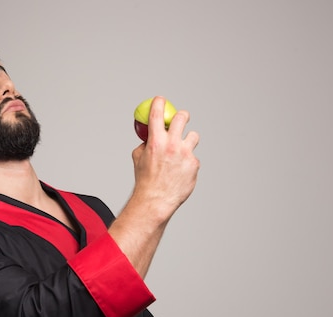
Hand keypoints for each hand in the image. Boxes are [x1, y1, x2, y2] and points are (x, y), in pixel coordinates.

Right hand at [108, 96, 198, 278]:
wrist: (156, 200)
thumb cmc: (145, 180)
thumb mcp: (138, 157)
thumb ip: (146, 143)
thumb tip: (150, 134)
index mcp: (155, 141)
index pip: (157, 113)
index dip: (159, 102)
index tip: (161, 100)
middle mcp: (171, 144)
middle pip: (182, 117)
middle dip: (182, 115)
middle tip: (182, 118)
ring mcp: (185, 153)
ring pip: (193, 136)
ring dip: (188, 140)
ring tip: (181, 151)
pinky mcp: (194, 164)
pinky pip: (193, 157)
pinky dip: (188, 162)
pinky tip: (180, 172)